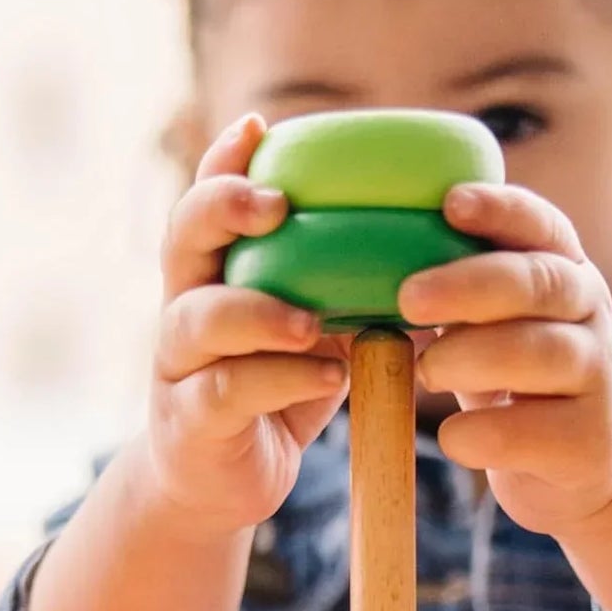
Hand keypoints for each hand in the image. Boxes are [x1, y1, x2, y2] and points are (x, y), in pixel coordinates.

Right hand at [146, 114, 350, 536]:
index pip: (204, 204)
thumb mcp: (308, 335)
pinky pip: (226, 392)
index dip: (222, 163)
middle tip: (276, 205)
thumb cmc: (271, 394)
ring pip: (200, 320)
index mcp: (212, 276)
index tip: (258, 126)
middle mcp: (183, 310)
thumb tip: (433, 253)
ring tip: (312, 322)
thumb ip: (340, 293)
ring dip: (259, 312)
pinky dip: (280, 380)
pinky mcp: (191, 422)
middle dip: (223, 210)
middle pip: (182, 241)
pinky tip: (330, 379)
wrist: (220, 484)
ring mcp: (178, 367)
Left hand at [399, 185, 611, 539]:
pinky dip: (480, 433)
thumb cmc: (517, 384)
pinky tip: (453, 437)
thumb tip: (362, 269)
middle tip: (408, 297)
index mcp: (564, 273)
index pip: (540, 226)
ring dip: (470, 357)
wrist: (581, 466)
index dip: (499, 209)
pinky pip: (530, 430)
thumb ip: (457, 299)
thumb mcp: (494, 330)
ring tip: (427, 373)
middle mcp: (590, 315)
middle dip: (469, 285)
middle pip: (538, 284)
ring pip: (541, 352)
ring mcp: (596, 378)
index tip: (449, 204)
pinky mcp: (588, 441)